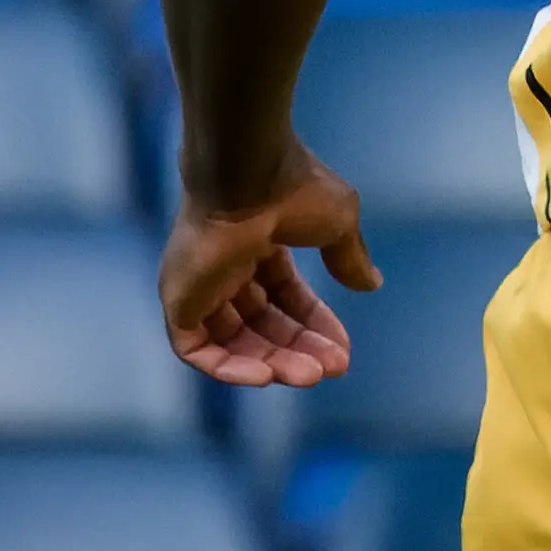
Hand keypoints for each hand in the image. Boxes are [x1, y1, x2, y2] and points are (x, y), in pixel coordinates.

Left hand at [160, 145, 378, 386]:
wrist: (248, 175)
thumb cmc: (294, 191)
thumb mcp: (337, 223)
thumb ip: (349, 257)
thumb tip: (372, 284)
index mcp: (258, 242)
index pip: (285, 297)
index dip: (314, 326)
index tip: (342, 352)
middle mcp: (225, 266)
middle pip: (262, 325)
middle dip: (298, 350)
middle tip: (331, 369)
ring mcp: (198, 286)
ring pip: (233, 342)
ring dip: (271, 364)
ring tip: (308, 375)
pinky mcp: (177, 302)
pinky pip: (197, 350)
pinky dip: (228, 368)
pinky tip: (266, 376)